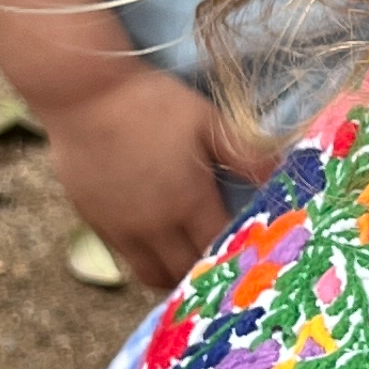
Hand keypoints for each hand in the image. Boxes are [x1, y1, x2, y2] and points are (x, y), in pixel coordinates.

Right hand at [40, 66, 276, 288]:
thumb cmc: (153, 103)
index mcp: (188, 203)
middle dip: (207, 274)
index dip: (236, 257)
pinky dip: (144, 257)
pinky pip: (124, 257)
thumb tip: (284, 175)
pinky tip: (156, 239)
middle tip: (223, 264)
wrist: (85, 95)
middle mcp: (153, 226)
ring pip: (150, 273)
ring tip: (189, 260)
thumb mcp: (208, 121)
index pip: (218, 250)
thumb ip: (245, 154)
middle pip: (184, 272)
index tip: (250, 254)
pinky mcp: (94, 222)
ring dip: (172, 274)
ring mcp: (119, 228)